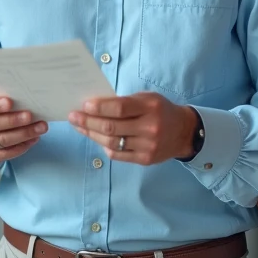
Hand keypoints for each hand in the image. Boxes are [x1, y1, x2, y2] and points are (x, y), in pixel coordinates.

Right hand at [0, 96, 47, 163]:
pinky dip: (22, 146)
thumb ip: (3, 100)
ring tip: (40, 128)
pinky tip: (34, 139)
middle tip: (31, 116)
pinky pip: (6, 154)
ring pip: (2, 140)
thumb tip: (25, 99)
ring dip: (24, 134)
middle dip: (14, 120)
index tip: (10, 102)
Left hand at [69, 93, 198, 165]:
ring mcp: (148, 146)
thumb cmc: (160, 110)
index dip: (99, 107)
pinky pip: (118, 154)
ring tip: (80, 127)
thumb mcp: (147, 98)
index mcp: (151, 107)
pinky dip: (104, 146)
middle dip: (88, 122)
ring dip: (92, 134)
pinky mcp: (145, 159)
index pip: (120, 108)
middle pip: (112, 127)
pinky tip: (97, 138)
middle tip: (73, 117)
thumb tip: (94, 106)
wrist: (184, 132)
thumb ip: (125, 101)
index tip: (83, 105)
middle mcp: (150, 127)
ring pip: (112, 142)